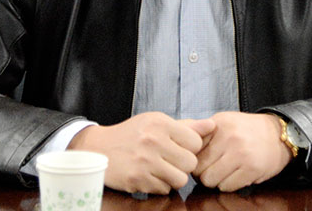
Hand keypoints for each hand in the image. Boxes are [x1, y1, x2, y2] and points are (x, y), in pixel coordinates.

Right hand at [68, 112, 214, 194]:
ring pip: (179, 180)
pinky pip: (163, 189)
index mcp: (160, 123)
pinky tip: (149, 175)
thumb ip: (187, 126)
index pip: (195, 142)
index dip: (190, 148)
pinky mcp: (137, 179)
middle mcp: (153, 141)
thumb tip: (212, 126)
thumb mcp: (156, 122)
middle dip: (183, 165)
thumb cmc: (132, 134)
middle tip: (171, 160)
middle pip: (190, 163)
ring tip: (162, 169)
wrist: (99, 147)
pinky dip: (159, 185)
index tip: (179, 147)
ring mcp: (144, 161)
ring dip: (173, 177)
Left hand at [192, 112, 290, 191]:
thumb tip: (179, 143)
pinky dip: (228, 184)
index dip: (193, 158)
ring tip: (223, 171)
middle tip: (211, 168)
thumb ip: (202, 132)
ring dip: (215, 180)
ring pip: (210, 180)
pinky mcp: (251, 169)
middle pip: (198, 168)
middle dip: (202, 172)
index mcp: (218, 124)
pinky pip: (226, 187)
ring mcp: (241, 153)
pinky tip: (235, 175)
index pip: (191, 149)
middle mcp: (229, 137)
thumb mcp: (224, 121)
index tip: (200, 159)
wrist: (279, 135)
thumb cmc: (247, 130)